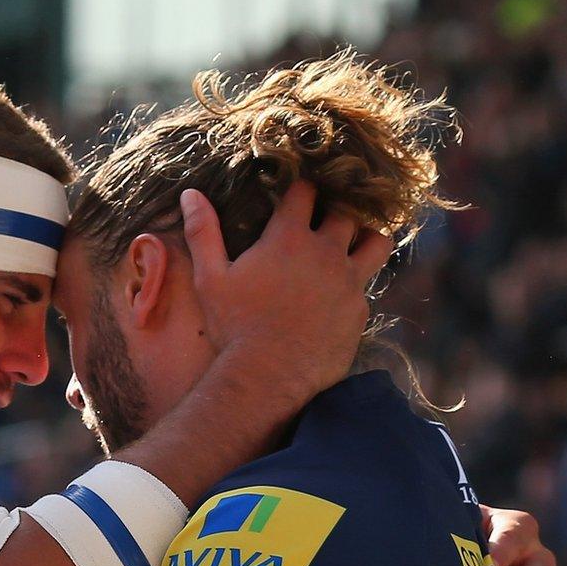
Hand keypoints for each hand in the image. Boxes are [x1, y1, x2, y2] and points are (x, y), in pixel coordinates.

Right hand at [183, 182, 391, 400]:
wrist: (268, 376)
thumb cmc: (234, 326)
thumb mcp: (210, 278)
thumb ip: (203, 232)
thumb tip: (189, 193)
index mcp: (289, 238)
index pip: (305, 192)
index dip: (301, 189)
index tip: (297, 194)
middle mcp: (325, 252)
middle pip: (346, 213)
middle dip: (336, 212)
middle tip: (324, 221)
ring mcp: (348, 281)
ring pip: (376, 243)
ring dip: (367, 239)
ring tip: (354, 246)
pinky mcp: (359, 310)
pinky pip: (368, 287)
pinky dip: (357, 286)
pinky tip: (342, 296)